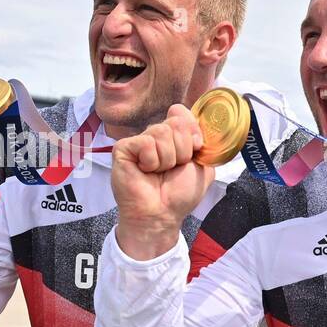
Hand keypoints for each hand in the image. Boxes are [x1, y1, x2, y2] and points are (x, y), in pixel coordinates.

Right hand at [111, 105, 212, 259]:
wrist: (161, 214)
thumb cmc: (179, 194)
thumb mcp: (203, 165)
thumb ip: (201, 139)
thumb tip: (184, 113)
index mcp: (174, 137)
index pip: (182, 113)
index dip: (193, 132)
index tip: (194, 151)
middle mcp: (156, 136)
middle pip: (176, 122)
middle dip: (183, 150)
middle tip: (174, 169)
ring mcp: (139, 141)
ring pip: (161, 132)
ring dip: (168, 159)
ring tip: (159, 172)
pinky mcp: (123, 148)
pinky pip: (146, 143)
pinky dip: (152, 161)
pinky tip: (145, 171)